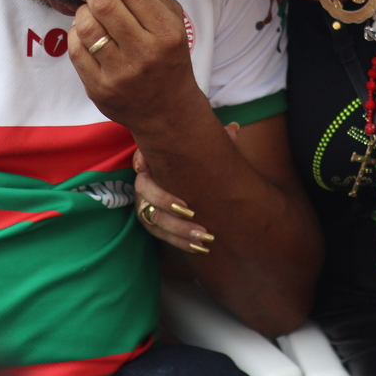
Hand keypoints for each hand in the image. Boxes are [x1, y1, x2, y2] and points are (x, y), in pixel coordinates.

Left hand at [68, 0, 206, 134]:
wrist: (168, 110)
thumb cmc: (167, 57)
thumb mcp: (172, 21)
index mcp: (167, 32)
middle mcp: (145, 54)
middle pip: (104, 4)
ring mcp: (120, 74)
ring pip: (86, 26)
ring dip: (83, 13)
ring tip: (90, 15)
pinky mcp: (99, 89)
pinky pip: (76, 50)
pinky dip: (76, 35)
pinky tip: (86, 36)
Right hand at [131, 124, 237, 252]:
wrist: (187, 182)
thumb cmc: (194, 161)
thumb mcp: (204, 149)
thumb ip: (217, 138)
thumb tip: (235, 129)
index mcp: (154, 160)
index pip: (141, 156)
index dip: (141, 159)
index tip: (144, 166)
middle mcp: (144, 181)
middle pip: (146, 190)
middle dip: (166, 202)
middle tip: (191, 211)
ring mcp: (144, 202)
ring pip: (154, 217)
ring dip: (179, 228)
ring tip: (204, 235)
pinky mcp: (150, 220)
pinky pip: (161, 234)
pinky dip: (180, 241)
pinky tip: (201, 247)